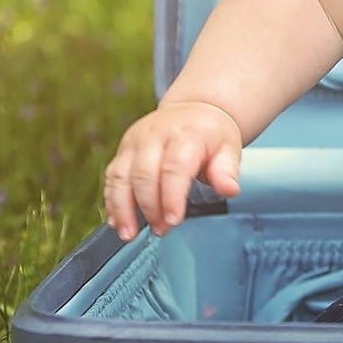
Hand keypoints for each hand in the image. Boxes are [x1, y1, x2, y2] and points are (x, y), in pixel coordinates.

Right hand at [103, 100, 243, 240]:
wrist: (193, 109)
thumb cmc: (211, 134)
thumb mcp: (228, 148)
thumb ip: (227, 170)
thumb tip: (230, 190)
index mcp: (185, 134)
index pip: (174, 167)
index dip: (171, 197)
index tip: (173, 220)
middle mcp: (155, 135)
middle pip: (144, 173)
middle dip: (149, 207)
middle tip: (161, 229)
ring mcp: (135, 141)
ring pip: (121, 176)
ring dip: (122, 208)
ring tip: (129, 234)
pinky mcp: (123, 150)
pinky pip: (112, 177)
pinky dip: (111, 201)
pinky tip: (117, 221)